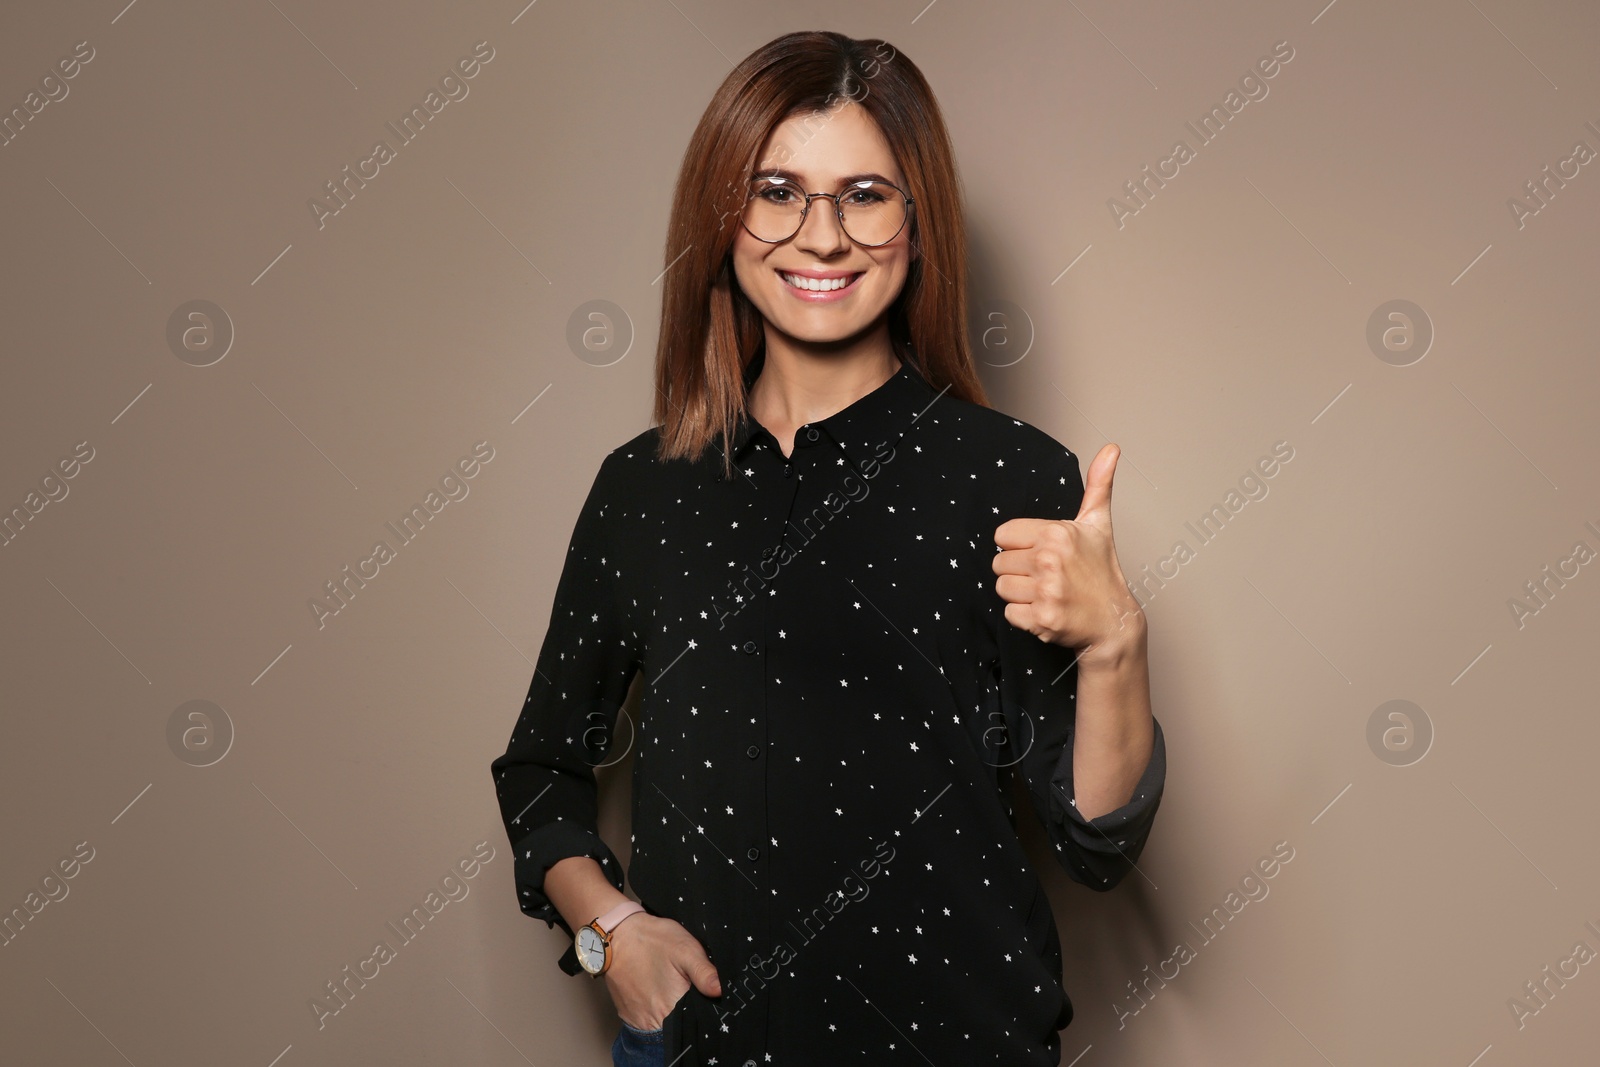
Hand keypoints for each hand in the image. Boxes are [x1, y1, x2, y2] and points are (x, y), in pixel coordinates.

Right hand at [603, 913, 721, 1030]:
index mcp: (672, 1006)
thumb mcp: (686, 949)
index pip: (697, 1020)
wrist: (617, 936)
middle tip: (684, 986)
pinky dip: (656, 1012)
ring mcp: (639, 1022)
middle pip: (681, 1025)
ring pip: (665, 1026)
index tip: (704, 996)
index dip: (704, 1010)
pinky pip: (649, 1023)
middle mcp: (654, 1021)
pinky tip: (658, 992)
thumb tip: (721, 991)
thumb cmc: (652, 940)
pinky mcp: (629, 1017)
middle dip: (688, 1011)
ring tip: (669, 988)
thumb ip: (705, 973)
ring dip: (672, 1013)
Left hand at [992, 443, 1144, 665]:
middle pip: (999, 563)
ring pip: (1001, 588)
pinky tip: (1046, 610)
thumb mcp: (1098, 524)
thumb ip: (1098, 484)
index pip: (1003, 535)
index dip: (1019, 545)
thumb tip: (1111, 448)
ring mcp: (1046, 592)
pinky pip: (1009, 614)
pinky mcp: (1042, 619)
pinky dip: (1024, 617)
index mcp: (1056, 534)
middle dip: (1018, 570)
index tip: (1041, 553)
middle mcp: (1049, 561)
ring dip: (1019, 594)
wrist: (1114, 621)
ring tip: (1046, 592)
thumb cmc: (1102, 571)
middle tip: (1046, 576)